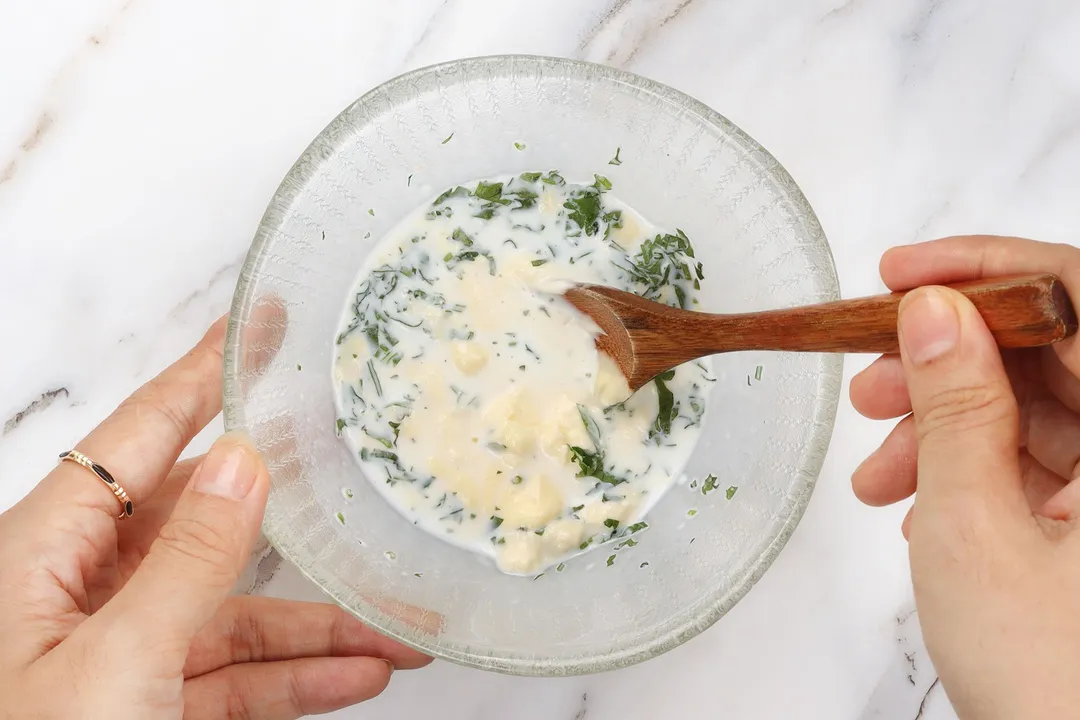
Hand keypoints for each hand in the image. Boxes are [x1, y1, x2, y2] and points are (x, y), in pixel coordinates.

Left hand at [0, 317, 429, 718]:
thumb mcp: (113, 664)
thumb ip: (186, 563)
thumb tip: (242, 463)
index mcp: (45, 551)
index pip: (141, 434)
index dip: (204, 374)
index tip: (258, 324)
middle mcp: (80, 591)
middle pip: (205, 525)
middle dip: (291, 513)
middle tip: (354, 463)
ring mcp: (118, 655)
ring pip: (234, 615)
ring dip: (319, 623)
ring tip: (401, 621)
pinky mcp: (148, 712)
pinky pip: (233, 681)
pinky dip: (297, 681)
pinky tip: (360, 674)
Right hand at [851, 236, 1079, 718]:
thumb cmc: (1050, 688)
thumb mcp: (974, 532)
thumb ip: (955, 409)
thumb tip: (932, 313)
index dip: (990, 269)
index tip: (902, 273)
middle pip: (1054, 352)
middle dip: (947, 359)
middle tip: (870, 381)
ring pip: (1035, 408)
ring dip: (944, 424)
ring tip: (876, 468)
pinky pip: (1034, 459)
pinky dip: (968, 467)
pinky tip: (914, 499)